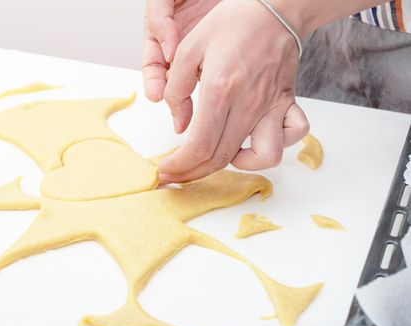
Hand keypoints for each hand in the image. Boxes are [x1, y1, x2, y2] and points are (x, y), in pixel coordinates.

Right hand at [142, 0, 220, 106]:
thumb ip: (159, 17)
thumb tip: (166, 50)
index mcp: (163, 33)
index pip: (153, 64)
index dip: (153, 82)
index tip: (156, 94)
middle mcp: (182, 45)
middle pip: (173, 81)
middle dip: (174, 101)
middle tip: (179, 115)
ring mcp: (203, 50)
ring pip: (195, 81)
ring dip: (195, 99)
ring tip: (198, 113)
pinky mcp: (223, 53)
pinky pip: (218, 73)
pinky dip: (218, 87)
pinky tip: (220, 95)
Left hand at [154, 0, 308, 182]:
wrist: (273, 7)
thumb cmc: (232, 23)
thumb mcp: (188, 49)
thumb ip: (177, 88)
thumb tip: (179, 125)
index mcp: (220, 90)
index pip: (199, 147)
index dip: (179, 167)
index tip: (165, 171)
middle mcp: (248, 104)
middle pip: (221, 158)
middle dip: (193, 174)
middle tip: (176, 175)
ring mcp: (272, 106)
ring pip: (263, 158)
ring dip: (236, 166)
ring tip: (216, 156)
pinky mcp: (287, 103)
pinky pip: (293, 136)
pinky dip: (274, 147)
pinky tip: (252, 141)